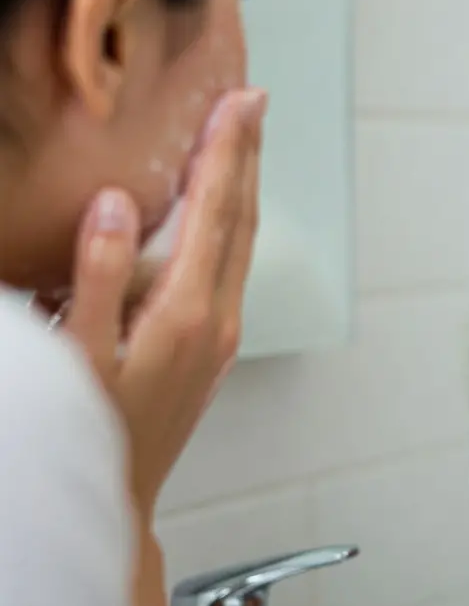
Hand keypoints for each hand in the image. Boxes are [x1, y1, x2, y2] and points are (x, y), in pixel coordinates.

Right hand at [62, 87, 266, 522]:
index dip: (227, 149)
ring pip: (243, 239)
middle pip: (242, 215)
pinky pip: (232, 264)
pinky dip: (230, 222)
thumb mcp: (76, 358)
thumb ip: (98, 276)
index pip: (215, 209)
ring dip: (244, 184)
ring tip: (241, 141)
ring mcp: (221, 332)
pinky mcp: (214, 345)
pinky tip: (217, 212)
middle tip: (254, 103)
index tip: (241, 102)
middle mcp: (218, 317)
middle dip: (248, 154)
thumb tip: (119, 206)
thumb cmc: (94, 438)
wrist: (120, 503)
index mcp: (188, 312)